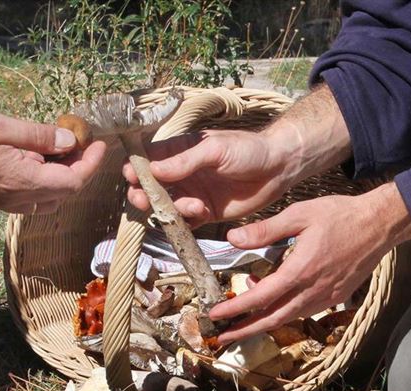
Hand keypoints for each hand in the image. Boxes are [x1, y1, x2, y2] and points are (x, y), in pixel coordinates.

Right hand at [0, 108, 106, 213]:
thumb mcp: (0, 126)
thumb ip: (38, 136)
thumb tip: (68, 142)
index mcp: (25, 180)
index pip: (74, 181)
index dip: (91, 164)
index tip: (99, 144)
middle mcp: (19, 198)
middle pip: (65, 191)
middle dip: (79, 169)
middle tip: (81, 142)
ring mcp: (6, 203)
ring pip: (49, 198)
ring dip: (62, 177)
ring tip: (60, 150)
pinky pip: (31, 199)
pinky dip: (44, 182)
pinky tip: (36, 161)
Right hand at [123, 129, 296, 224]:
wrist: (278, 168)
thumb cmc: (247, 149)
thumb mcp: (214, 150)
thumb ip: (184, 161)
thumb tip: (152, 170)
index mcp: (180, 151)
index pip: (148, 160)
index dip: (136, 169)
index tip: (132, 177)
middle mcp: (182, 174)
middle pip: (150, 188)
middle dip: (144, 195)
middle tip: (146, 200)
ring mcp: (193, 193)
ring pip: (166, 207)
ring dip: (171, 208)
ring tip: (192, 205)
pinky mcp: (206, 212)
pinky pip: (186, 221)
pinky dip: (187, 220)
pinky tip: (201, 211)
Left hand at [208, 183, 410, 343]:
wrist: (379, 224)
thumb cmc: (340, 215)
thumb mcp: (299, 214)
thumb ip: (265, 230)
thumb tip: (233, 239)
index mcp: (299, 271)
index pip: (259, 298)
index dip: (234, 309)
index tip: (214, 315)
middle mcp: (312, 290)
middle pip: (272, 320)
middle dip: (244, 331)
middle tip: (222, 337)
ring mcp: (325, 297)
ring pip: (288, 318)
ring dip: (264, 322)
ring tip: (244, 320)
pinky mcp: (335, 297)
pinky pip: (304, 311)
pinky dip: (285, 312)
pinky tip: (276, 303)